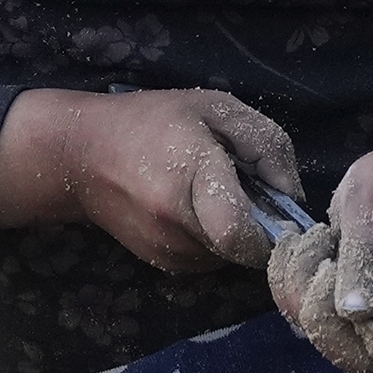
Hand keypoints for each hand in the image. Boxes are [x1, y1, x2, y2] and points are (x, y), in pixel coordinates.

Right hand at [0, 84, 300, 274]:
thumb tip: (293, 196)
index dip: (273, 230)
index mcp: (190, 178)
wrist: (79, 156)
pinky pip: (210, 260)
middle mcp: (176, 225)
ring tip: (218, 195)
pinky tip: (198, 209)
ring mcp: (167, 251)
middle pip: (245, 249)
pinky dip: (216, 240)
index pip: (238, 232)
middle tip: (253, 192)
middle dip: (262, 227)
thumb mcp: (214, 108)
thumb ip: (265, 145)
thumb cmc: (151, 122)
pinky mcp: (163, 264)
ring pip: (231, 259)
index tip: (281, 209)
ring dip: (238, 233)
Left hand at [261, 126, 372, 369]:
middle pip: (347, 354)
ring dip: (298, 279)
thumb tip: (356, 313)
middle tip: (322, 241)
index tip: (337, 271)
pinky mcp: (339, 321)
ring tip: (318, 236)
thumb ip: (368, 256)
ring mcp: (368, 334)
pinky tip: (301, 245)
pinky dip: (287, 277)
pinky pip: (296, 316)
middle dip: (315, 294)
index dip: (359, 334)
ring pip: (314, 333)